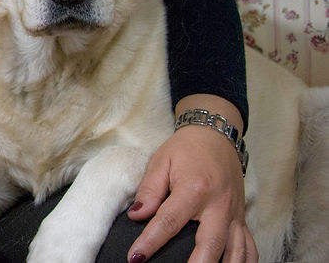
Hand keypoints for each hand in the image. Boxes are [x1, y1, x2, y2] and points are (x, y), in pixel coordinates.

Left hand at [126, 95, 257, 262]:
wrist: (216, 135)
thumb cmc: (186, 149)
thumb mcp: (161, 161)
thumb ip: (149, 190)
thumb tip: (136, 216)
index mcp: (194, 190)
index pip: (169, 222)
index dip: (150, 242)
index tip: (135, 258)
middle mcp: (219, 206)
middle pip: (210, 245)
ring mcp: (235, 215)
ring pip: (235, 252)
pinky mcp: (243, 219)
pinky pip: (249, 247)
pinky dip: (243, 262)